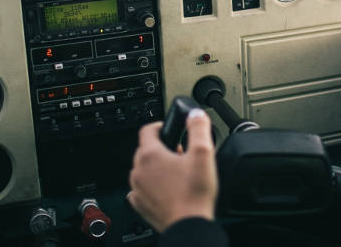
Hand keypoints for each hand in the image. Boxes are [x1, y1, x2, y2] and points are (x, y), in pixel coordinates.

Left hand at [128, 109, 217, 231]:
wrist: (189, 225)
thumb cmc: (194, 194)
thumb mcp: (203, 153)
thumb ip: (199, 128)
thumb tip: (196, 114)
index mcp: (150, 154)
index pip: (147, 129)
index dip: (160, 126)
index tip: (169, 129)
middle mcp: (139, 170)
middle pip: (146, 149)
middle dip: (162, 148)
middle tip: (180, 154)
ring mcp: (137, 188)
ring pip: (144, 169)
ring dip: (157, 167)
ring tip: (177, 173)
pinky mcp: (140, 204)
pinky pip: (142, 188)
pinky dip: (152, 185)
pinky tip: (167, 189)